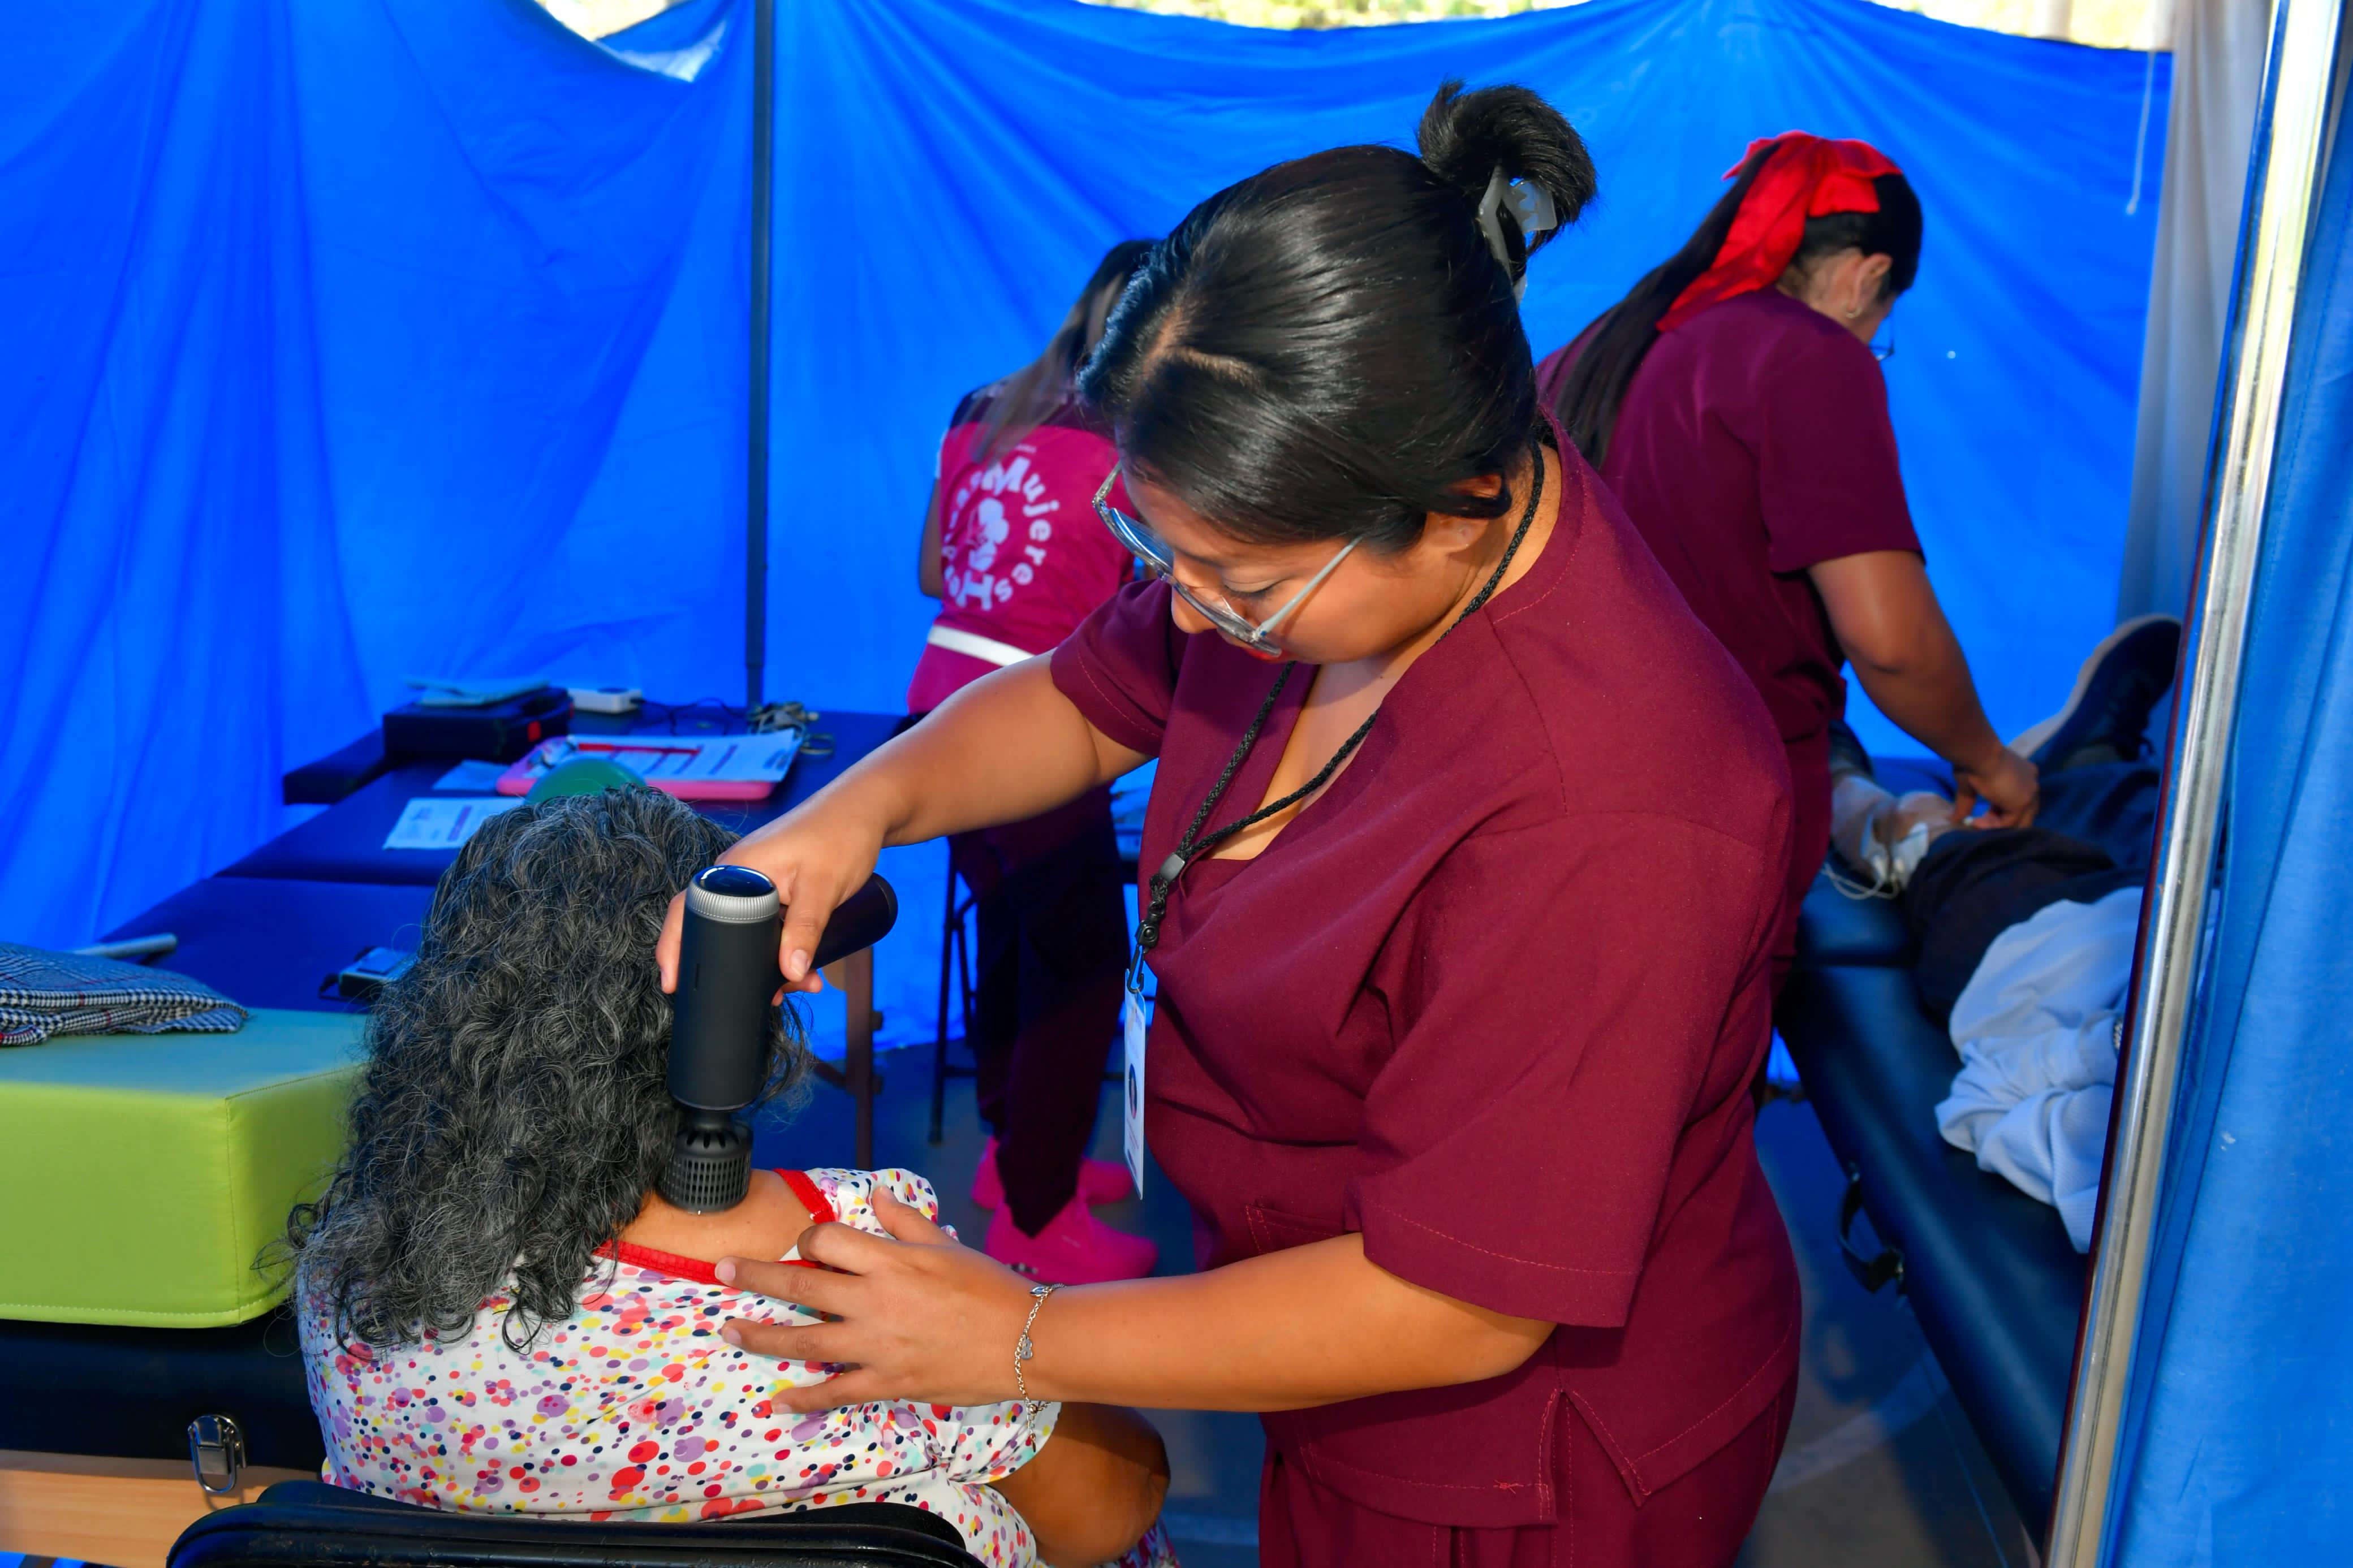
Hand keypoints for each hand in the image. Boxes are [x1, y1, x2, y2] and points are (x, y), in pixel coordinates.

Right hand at [656, 789, 890, 993]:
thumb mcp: (823, 888)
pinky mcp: (778, 889)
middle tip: (763, 998)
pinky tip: (804, 970)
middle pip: (717, 930)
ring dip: (770, 963)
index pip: (687, 912)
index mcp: (735, 869)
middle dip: (736, 967)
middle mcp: (738, 875)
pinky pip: (768, 926)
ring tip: (799, 986)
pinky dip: (782, 948)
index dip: (676, 948)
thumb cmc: (841, 836)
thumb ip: (805, 930)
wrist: (866, 811)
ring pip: (749, 934)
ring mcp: (758, 883)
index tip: (674, 984)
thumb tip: (789, 973)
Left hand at [716, 1190, 1036, 1409]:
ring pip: (804, 1341)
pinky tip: (778, 1401)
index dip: (808, 1237)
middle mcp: (874, 1300)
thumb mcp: (947, 1246)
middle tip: (722, 1271)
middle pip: (800, 1286)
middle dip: (755, 1277)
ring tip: (728, 1331)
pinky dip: (804, 1399)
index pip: (828, 1239)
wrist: (1026, 1340)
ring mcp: (877, 1345)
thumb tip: (877, 1196)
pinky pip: (835, 1391)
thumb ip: (905, 1222)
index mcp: (890, 1260)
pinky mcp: (887, 1382)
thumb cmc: (989, 1287)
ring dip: (760, 1336)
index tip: (801, 1243)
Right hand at [1951, 746, 2039, 827]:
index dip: (1999, 811)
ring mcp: (2030, 794)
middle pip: (2023, 812)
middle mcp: (2032, 783)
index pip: (2018, 800)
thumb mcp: (1969, 784)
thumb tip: (1952, 818)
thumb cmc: (1973, 761)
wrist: (1978, 753)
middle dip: (1999, 820)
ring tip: (1976, 823)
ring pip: (2017, 820)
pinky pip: (2009, 823)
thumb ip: (1967, 802)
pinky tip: (1976, 822)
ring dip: (1995, 826)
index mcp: (2024, 774)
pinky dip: (1992, 826)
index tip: (1980, 815)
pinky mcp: (2022, 803)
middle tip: (1979, 822)